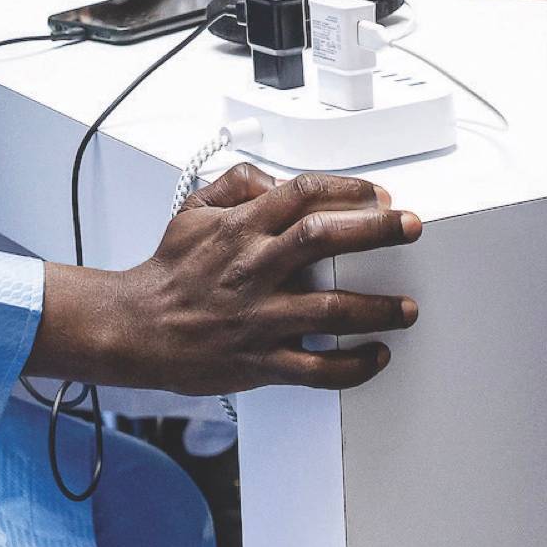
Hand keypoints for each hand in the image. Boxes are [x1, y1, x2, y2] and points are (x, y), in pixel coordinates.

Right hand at [33, 166, 421, 393]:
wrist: (136, 329)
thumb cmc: (169, 270)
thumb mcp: (193, 209)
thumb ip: (236, 183)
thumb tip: (275, 177)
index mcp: (240, 228)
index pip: (301, 193)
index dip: (346, 188)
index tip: (378, 195)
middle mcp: (253, 268)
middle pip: (323, 239)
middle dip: (375, 231)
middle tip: (410, 228)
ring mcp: (259, 317)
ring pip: (329, 311)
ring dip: (376, 308)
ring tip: (407, 307)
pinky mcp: (259, 361)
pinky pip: (314, 369)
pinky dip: (351, 366)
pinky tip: (375, 356)